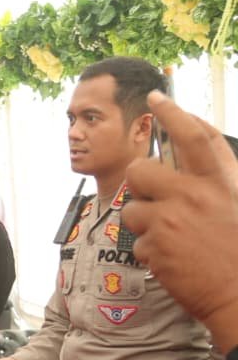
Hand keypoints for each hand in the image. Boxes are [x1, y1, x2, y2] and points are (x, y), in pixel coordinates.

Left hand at [122, 91, 237, 349]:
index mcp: (220, 182)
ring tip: (173, 238)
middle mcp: (194, 195)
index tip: (155, 98)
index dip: (172, 112)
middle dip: (139, 183)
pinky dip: (150, 252)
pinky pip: (136, 242)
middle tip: (155, 199)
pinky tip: (174, 261)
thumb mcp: (237, 201)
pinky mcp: (153, 247)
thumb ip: (216, 177)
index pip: (194, 135)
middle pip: (140, 170)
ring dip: (145, 223)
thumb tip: (190, 153)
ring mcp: (170, 221)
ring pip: (132, 208)